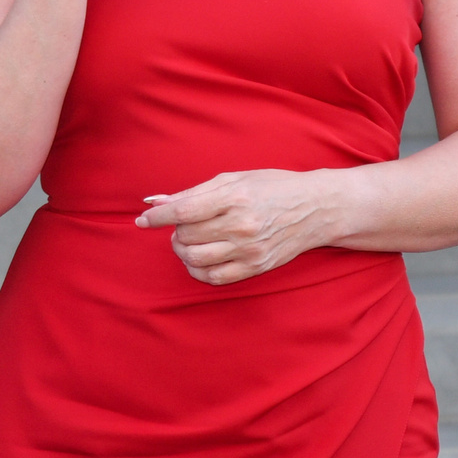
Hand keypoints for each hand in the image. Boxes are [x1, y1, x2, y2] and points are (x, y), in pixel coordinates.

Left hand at [137, 169, 338, 285]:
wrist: (315, 209)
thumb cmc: (272, 187)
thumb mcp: (234, 179)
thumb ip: (193, 192)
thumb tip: (154, 202)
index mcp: (235, 197)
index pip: (184, 211)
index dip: (158, 218)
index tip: (142, 220)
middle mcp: (242, 225)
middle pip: (187, 236)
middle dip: (175, 232)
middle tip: (181, 226)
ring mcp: (249, 249)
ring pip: (196, 259)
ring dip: (183, 252)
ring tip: (189, 242)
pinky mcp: (256, 267)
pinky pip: (215, 277)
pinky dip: (198, 271)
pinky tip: (200, 259)